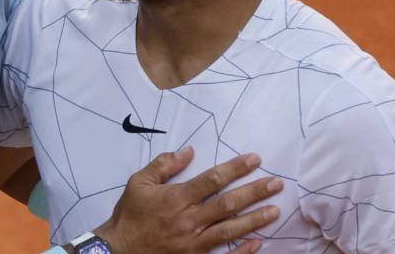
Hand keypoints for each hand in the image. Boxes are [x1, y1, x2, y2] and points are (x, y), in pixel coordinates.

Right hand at [94, 147, 281, 253]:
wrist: (118, 251)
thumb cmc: (129, 215)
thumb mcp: (139, 183)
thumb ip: (163, 165)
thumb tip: (188, 151)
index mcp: (177, 197)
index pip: (213, 179)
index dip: (235, 168)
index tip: (254, 159)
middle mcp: (189, 219)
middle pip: (228, 203)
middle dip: (254, 192)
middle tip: (276, 183)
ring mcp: (194, 242)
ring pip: (230, 229)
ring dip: (255, 219)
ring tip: (275, 210)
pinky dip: (242, 251)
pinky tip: (258, 243)